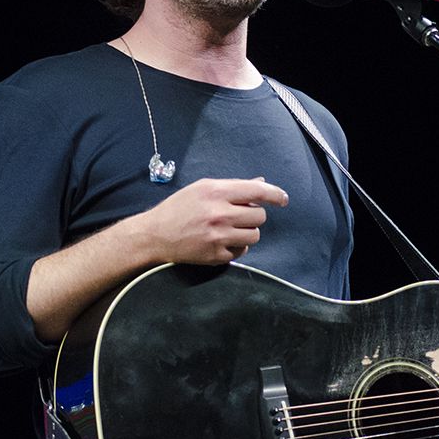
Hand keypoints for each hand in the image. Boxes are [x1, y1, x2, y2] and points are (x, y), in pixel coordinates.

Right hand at [141, 176, 289, 264]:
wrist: (155, 235)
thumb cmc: (179, 208)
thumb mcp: (203, 188)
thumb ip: (233, 186)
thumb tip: (261, 183)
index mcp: (216, 192)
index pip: (257, 191)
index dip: (275, 194)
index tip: (283, 199)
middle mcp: (219, 214)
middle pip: (259, 215)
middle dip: (252, 215)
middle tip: (237, 215)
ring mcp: (219, 236)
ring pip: (255, 234)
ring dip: (248, 231)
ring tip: (230, 228)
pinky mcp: (216, 255)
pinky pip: (243, 250)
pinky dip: (237, 246)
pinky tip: (222, 240)